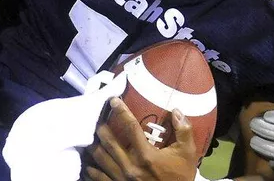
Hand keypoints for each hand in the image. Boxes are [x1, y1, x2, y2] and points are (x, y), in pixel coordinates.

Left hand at [82, 98, 199, 180]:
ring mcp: (122, 179)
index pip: (130, 127)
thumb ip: (183, 130)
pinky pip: (99, 178)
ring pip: (100, 159)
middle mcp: (130, 167)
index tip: (113, 100)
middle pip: (109, 142)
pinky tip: (87, 163)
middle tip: (96, 116)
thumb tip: (176, 110)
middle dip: (101, 127)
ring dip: (93, 146)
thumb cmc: (181, 176)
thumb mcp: (187, 153)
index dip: (121, 111)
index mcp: (146, 156)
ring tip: (89, 135)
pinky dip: (91, 170)